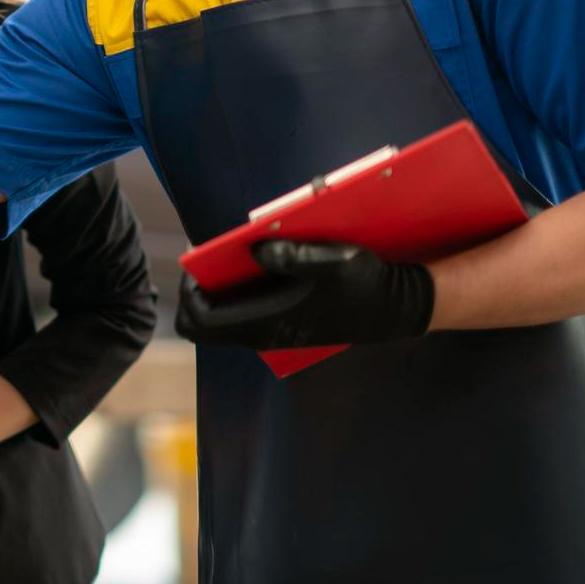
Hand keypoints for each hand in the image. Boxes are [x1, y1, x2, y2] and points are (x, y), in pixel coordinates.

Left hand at [175, 240, 435, 350]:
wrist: (396, 309)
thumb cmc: (365, 285)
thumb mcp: (333, 262)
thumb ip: (291, 255)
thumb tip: (254, 248)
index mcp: (267, 322)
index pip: (200, 320)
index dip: (188, 291)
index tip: (196, 261)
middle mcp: (263, 334)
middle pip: (202, 327)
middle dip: (194, 294)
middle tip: (204, 262)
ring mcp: (271, 334)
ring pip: (220, 323)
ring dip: (214, 293)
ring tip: (225, 259)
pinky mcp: (281, 327)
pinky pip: (239, 317)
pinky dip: (233, 295)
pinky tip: (250, 266)